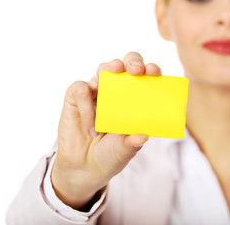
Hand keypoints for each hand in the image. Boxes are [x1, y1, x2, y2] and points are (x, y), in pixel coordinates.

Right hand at [51, 52, 161, 209]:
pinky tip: (92, 127)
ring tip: (116, 72)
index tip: (155, 72)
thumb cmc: (111, 154)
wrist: (85, 169)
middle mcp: (116, 91)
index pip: (145, 78)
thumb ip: (132, 142)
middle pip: (124, 65)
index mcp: (134, 100)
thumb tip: (143, 136)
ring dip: (109, 68)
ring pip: (102, 69)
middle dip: (132, 61)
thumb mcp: (125, 150)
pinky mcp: (75, 98)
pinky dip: (86, 106)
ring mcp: (96, 92)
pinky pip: (80, 89)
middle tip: (136, 70)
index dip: (150, 70)